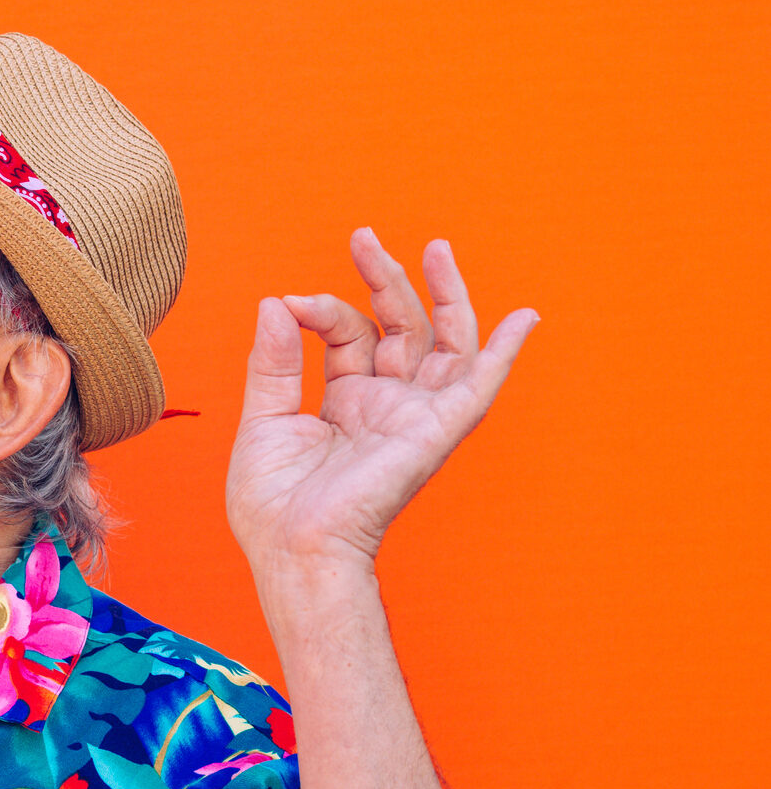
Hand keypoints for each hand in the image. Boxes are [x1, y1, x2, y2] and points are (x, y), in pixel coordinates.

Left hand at [228, 228, 538, 570]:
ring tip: (434, 248)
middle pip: (399, 327)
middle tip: (364, 237)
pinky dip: (504, 353)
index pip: (345, 334)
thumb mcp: (264, 420)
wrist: (295, 551)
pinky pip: (479, 388)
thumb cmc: (273, 505)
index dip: (319, 309)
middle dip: (385, 279)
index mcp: (344, 402)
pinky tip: (525, 319)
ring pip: (443, 343)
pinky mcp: (433, 431)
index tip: (288, 304)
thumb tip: (276, 302)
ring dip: (442, 295)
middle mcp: (384, 404)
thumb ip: (273, 362)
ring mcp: (412, 416)